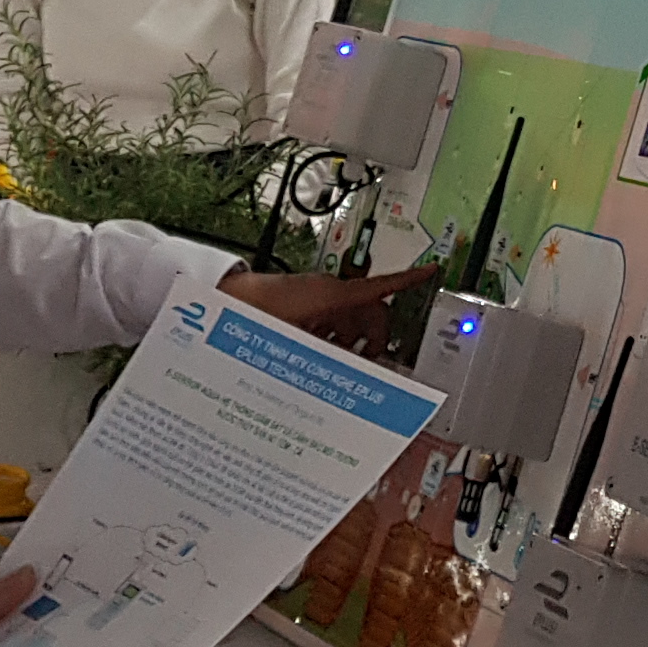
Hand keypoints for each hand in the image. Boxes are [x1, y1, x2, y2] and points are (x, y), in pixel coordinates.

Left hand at [224, 259, 440, 353]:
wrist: (215, 302)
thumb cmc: (251, 314)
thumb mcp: (297, 343)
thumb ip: (333, 358)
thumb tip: (362, 375)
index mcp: (332, 294)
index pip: (382, 285)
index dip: (410, 279)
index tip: (433, 271)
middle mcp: (326, 292)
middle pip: (368, 311)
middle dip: (375, 337)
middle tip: (372, 365)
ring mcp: (311, 298)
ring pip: (346, 320)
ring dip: (350, 343)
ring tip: (341, 370)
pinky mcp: (298, 306)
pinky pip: (327, 321)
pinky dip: (331, 340)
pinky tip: (319, 362)